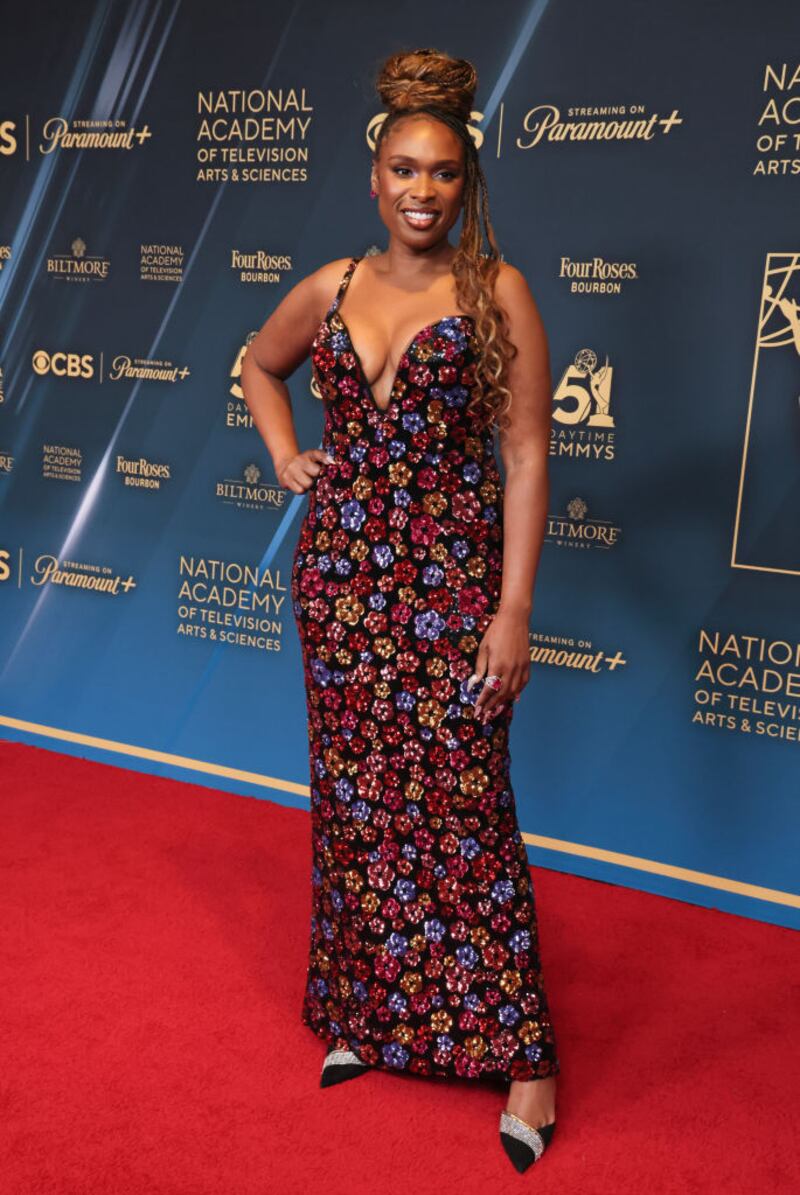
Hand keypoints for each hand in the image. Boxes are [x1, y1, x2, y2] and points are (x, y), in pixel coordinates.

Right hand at [277, 448, 334, 493]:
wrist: (285, 464)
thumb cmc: (305, 461)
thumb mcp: (314, 455)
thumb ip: (324, 457)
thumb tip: (333, 462)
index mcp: (306, 455)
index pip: (318, 461)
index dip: (322, 468)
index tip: (323, 469)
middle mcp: (297, 462)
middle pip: (313, 476)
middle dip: (315, 478)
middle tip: (312, 476)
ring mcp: (289, 472)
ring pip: (306, 486)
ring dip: (308, 485)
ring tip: (305, 480)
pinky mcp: (284, 481)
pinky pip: (299, 491)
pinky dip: (301, 489)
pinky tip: (300, 484)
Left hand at [468, 609, 530, 723]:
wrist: (515, 619)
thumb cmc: (496, 631)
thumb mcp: (483, 648)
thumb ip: (480, 667)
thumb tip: (474, 684)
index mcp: (498, 665)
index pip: (489, 689)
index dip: (483, 701)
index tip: (477, 709)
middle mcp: (511, 670)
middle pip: (501, 694)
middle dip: (492, 707)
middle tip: (484, 716)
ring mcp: (521, 668)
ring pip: (513, 692)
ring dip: (504, 703)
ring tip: (495, 711)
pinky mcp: (527, 665)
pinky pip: (523, 684)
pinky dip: (517, 693)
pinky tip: (512, 699)